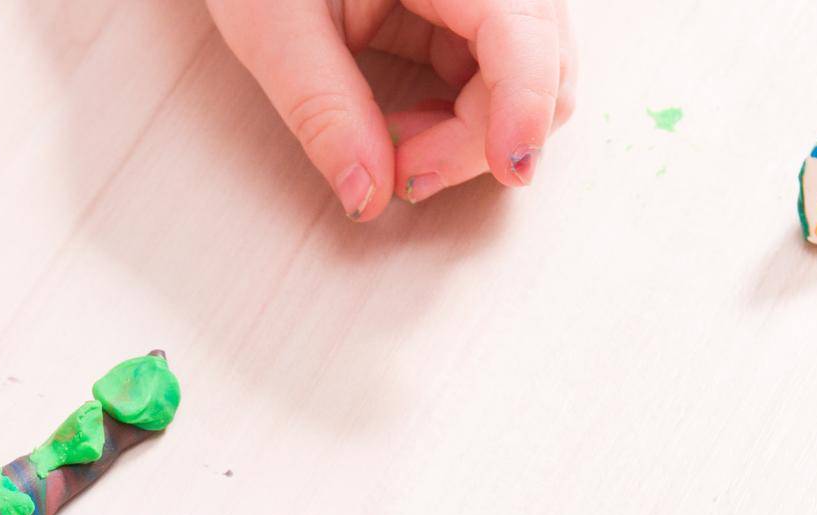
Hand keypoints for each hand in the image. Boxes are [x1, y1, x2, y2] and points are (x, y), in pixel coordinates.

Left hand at [207, 0, 575, 215]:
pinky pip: (494, 80)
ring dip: (472, 136)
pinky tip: (406, 131)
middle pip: (540, 63)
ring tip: (396, 149)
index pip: (521, 29)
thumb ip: (324, 113)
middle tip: (406, 177)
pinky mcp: (465, 16)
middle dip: (484, 137)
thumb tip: (367, 196)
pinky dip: (459, 123)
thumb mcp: (276, 29)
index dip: (526, 102)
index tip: (509, 167)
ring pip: (527, 79)